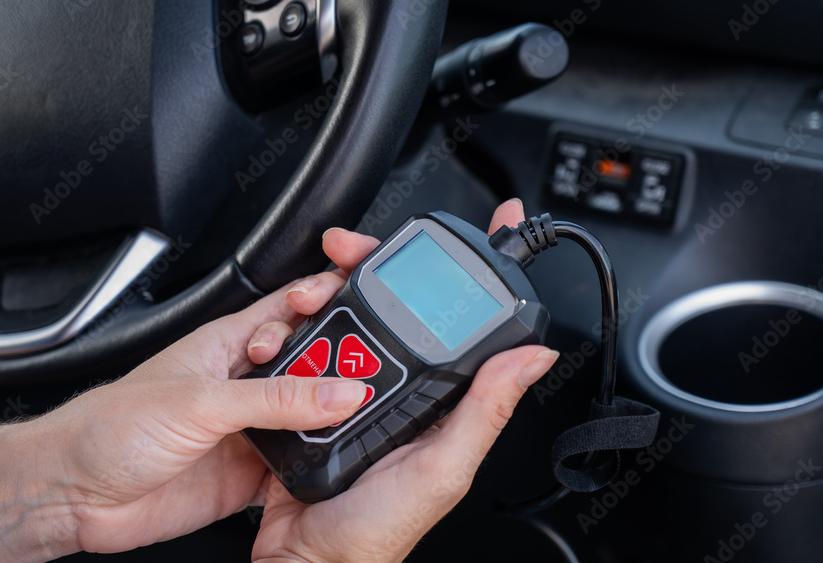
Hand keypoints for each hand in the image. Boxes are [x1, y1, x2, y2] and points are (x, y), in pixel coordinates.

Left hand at [39, 273, 374, 552]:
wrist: (74, 494)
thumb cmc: (110, 428)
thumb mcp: (201, 402)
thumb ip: (275, 398)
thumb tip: (340, 391)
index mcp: (227, 344)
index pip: (290, 308)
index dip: (326, 296)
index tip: (362, 297)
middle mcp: (242, 384)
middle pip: (311, 363)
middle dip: (342, 361)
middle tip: (371, 370)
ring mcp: (247, 430)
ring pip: (309, 414)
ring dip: (333, 416)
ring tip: (363, 415)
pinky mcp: (249, 472)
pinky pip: (299, 462)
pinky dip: (320, 462)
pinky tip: (335, 459)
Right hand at [249, 199, 558, 561]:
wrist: (303, 562)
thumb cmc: (373, 533)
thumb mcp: (441, 470)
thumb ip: (484, 412)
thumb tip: (534, 357)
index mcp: (442, 402)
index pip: (468, 326)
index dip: (480, 273)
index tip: (495, 223)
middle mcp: (402, 391)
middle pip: (401, 309)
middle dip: (380, 267)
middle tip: (353, 248)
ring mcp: (355, 392)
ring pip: (348, 320)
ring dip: (329, 293)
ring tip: (315, 281)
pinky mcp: (313, 400)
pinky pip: (306, 350)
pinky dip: (295, 328)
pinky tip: (289, 317)